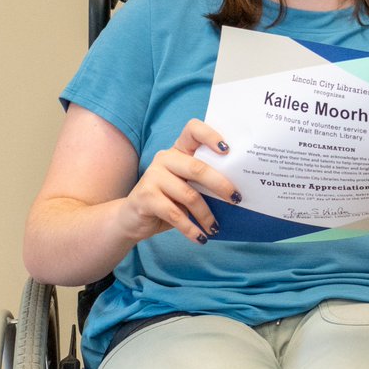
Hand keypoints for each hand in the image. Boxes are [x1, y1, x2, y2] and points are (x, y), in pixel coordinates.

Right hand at [116, 119, 240, 245]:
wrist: (132, 218)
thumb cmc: (169, 200)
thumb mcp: (187, 186)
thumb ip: (203, 182)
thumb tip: (236, 193)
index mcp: (178, 150)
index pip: (193, 130)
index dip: (211, 135)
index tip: (228, 150)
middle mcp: (165, 159)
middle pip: (197, 168)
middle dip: (220, 185)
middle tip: (236, 199)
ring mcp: (153, 176)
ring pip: (189, 195)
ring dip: (206, 215)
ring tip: (215, 228)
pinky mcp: (146, 197)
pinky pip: (175, 214)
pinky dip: (191, 228)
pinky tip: (201, 237)